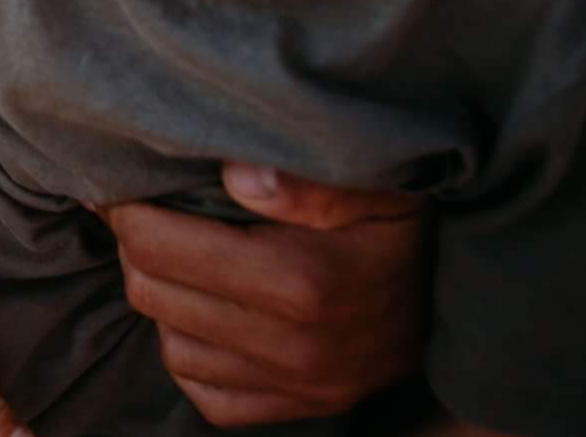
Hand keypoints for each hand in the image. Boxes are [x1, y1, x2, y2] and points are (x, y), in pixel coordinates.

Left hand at [102, 167, 427, 426]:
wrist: (459, 300)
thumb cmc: (404, 227)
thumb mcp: (375, 185)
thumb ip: (309, 181)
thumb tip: (235, 175)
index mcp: (303, 281)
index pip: (157, 246)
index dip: (127, 208)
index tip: (126, 182)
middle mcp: (294, 346)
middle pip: (151, 292)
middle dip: (136, 246)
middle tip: (149, 212)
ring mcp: (296, 388)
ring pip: (170, 345)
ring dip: (163, 299)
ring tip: (181, 259)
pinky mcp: (298, 411)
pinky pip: (204, 392)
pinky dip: (192, 353)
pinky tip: (209, 312)